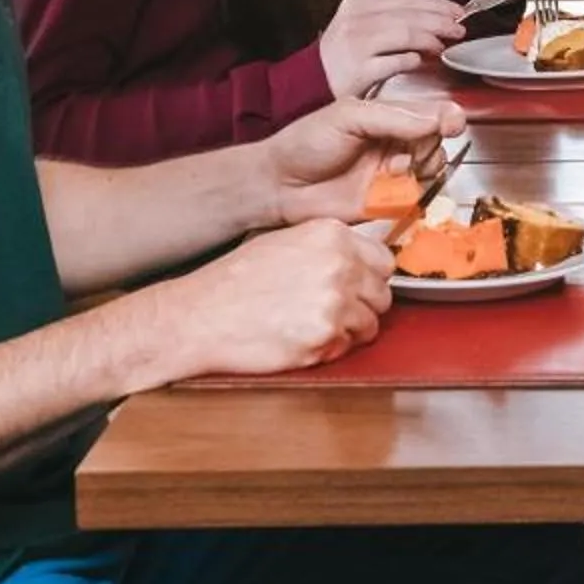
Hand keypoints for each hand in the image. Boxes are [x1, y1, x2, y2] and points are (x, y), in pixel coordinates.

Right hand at [163, 221, 394, 377]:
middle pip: (382, 293)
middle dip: (362, 306)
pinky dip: (330, 349)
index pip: (383, 259)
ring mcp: (336, 299)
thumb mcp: (283, 243)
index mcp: (331, 234)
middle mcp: (340, 262)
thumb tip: (358, 262)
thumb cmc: (233, 282)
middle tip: (329, 312)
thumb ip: (326, 249)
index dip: (369, 278)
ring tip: (310, 326)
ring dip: (348, 330)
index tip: (357, 288)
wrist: (200, 316)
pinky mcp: (325, 334)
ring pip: (370, 324)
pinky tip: (300, 339)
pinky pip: (347, 347)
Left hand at [265, 95, 465, 226]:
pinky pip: (416, 197)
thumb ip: (392, 117)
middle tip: (413, 151)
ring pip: (431, 169)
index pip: (428, 113)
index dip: (445, 118)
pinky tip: (394, 189)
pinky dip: (414, 192)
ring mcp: (392, 173)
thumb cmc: (306, 143)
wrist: (280, 185)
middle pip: (436, 142)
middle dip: (431, 145)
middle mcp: (394, 143)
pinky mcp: (388, 202)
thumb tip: (434, 120)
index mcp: (387, 116)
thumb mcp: (348, 116)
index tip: (452, 124)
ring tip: (399, 169)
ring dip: (424, 168)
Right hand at [317, 0, 468, 96]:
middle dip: (440, 20)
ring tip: (443, 45)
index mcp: (357, 5)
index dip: (435, 3)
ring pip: (404, 34)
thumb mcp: (361, 28)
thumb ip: (392, 20)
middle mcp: (354, 21)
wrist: (308, 84)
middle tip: (459, 28)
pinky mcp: (357, 71)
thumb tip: (435, 17)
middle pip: (408, 14)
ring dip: (430, 38)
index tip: (457, 11)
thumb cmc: (342, 57)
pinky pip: (395, 62)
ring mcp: (355, 45)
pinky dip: (412, 60)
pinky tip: (420, 62)